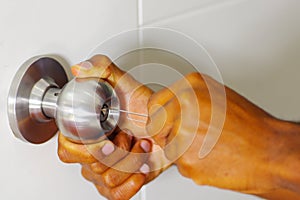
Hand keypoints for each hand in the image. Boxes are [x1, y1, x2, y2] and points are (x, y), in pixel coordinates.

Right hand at [58, 55, 169, 199]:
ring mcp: (105, 170)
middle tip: (129, 136)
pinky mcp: (120, 183)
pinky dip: (131, 183)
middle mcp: (92, 153)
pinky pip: (115, 195)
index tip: (107, 140)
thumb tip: (80, 68)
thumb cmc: (142, 106)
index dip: (87, 148)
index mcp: (85, 131)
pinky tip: (141, 168)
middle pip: (91, 167)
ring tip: (140, 146)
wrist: (165, 126)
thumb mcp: (123, 82)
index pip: (68, 149)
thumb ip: (101, 68)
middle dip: (118, 151)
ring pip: (106, 180)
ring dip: (131, 162)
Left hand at [147, 72, 299, 197]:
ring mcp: (183, 133)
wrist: (269, 151)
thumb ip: (187, 99)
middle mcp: (184, 107)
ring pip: (168, 146)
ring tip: (206, 145)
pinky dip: (193, 163)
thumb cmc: (248, 125)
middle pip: (155, 126)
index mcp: (191, 86)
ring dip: (182, 150)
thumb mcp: (215, 95)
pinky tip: (211, 156)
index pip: (154, 103)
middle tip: (186, 136)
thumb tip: (168, 108)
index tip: (162, 121)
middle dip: (165, 133)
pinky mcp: (187, 160)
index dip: (158, 115)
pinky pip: (180, 163)